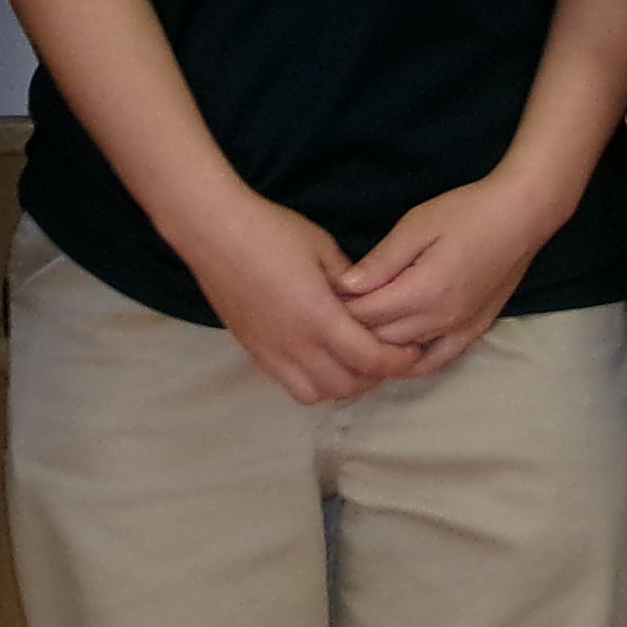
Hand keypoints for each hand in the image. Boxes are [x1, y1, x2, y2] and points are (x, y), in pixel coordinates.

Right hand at [184, 193, 430, 406]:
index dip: (397, 362)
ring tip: (352, 363)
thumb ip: (351, 280)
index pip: (370, 360)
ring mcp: (272, 353)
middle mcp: (297, 346)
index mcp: (320, 319)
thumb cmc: (272, 232)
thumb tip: (367, 299)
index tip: (412, 353)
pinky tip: (319, 360)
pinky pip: (289, 385)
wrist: (214, 233)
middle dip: (373, 378)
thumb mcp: (323, 248)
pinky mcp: (254, 352)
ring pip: (316, 394)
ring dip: (341, 386)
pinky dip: (312, 383)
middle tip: (386, 357)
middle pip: (346, 387)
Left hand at [334, 173, 561, 376]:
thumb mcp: (417, 224)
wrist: (522, 216)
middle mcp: (439, 320)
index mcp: (422, 292)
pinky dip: (412, 363)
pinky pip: (437, 361)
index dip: (339, 308)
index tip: (323, 295)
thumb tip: (345, 286)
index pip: (365, 315)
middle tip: (334, 314)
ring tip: (359, 334)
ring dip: (379, 349)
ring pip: (405, 355)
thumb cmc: (467, 212)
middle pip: (381, 340)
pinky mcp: (474, 331)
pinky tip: (397, 355)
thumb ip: (382, 261)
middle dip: (353, 330)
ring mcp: (459, 330)